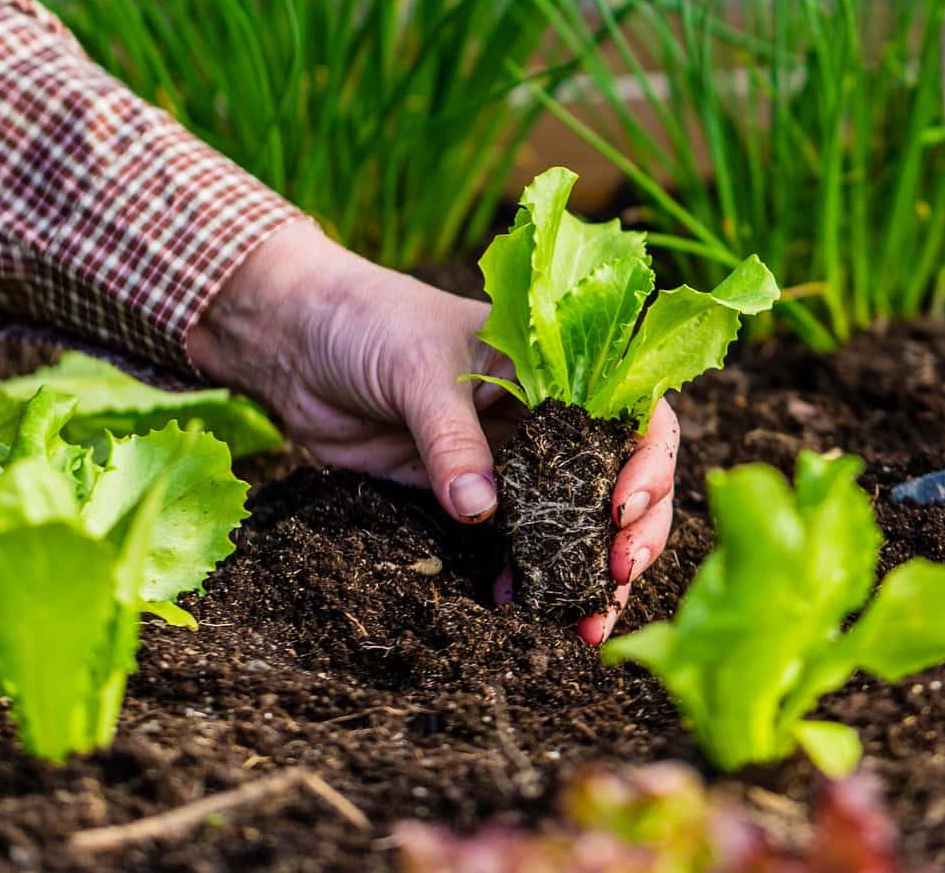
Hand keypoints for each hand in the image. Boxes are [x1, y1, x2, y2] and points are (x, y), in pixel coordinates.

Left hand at [186, 219, 677, 644]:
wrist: (296, 341)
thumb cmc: (369, 321)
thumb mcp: (417, 368)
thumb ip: (451, 439)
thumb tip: (480, 512)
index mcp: (560, 365)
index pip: (634, 412)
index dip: (647, 461)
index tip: (621, 506)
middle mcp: (549, 417)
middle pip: (620, 477)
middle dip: (634, 532)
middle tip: (619, 576)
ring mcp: (512, 461)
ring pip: (575, 521)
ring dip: (590, 571)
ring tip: (590, 623)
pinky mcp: (468, 497)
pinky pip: (514, 545)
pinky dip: (526, 579)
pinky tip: (523, 607)